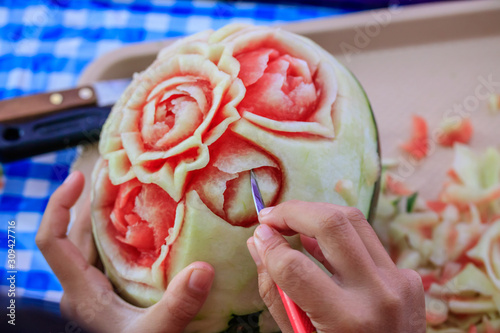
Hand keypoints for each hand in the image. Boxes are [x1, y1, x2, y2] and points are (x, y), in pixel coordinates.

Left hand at [36, 171, 214, 332]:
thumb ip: (176, 305)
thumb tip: (204, 269)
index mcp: (81, 292)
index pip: (52, 240)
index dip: (58, 205)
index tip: (78, 178)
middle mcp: (81, 287)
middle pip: (75, 234)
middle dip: (92, 202)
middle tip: (118, 176)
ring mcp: (93, 290)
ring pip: (91, 243)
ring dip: (106, 216)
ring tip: (129, 191)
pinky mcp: (108, 292)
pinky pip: (106, 253)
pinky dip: (119, 233)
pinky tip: (142, 224)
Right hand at [247, 201, 425, 332]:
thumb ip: (275, 291)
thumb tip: (257, 243)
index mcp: (346, 321)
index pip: (295, 267)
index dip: (269, 244)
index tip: (258, 235)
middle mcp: (377, 295)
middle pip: (332, 224)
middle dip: (293, 211)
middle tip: (270, 216)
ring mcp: (399, 283)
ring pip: (354, 220)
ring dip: (317, 214)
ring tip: (292, 223)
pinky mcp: (409, 277)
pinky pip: (368, 242)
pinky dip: (341, 239)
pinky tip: (323, 246)